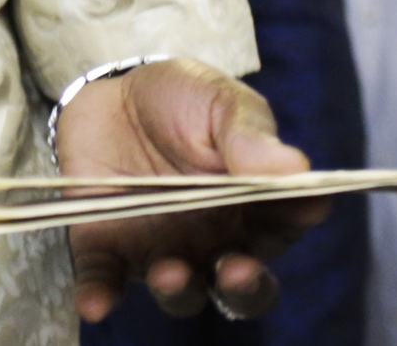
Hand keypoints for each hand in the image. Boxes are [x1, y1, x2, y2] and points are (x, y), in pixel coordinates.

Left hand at [60, 58, 326, 322]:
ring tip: (169, 273)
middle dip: (244, 288)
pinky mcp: (109, 249)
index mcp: (256, 206)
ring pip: (182, 293)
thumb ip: (248, 135)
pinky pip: (105, 281)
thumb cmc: (181, 99)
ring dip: (178, 290)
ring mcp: (164, 252)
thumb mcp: (218, 101)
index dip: (297, 218)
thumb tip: (296, 167)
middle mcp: (217, 242)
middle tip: (237, 270)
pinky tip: (94, 303)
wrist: (110, 92)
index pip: (288, 222)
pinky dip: (100, 294)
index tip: (303, 205)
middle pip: (244, 287)